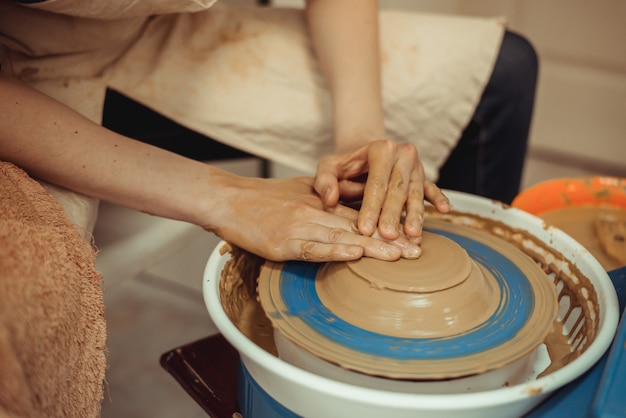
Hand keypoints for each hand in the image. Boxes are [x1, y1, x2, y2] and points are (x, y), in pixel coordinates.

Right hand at [203, 174, 418, 261]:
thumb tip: (351, 203)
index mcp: (321, 202)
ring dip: (373, 248)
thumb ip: (326, 197)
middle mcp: (315, 212)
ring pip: (342, 237)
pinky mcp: (282, 243)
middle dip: (390, 241)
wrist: (227, 200)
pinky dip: (335, 252)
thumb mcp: (299, 189)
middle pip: (359, 227)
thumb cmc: (262, 197)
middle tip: (418, 251)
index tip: (410, 236)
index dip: (387, 225)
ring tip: (400, 257)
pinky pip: (313, 248)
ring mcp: (299, 227)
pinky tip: (355, 255)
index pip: (360, 215)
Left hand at [313, 139, 449, 242]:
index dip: (371, 206)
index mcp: (381, 148)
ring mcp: (415, 166)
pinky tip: (443, 210)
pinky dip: (438, 199)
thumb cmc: (345, 165)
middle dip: (393, 215)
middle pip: (398, 189)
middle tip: (388, 236)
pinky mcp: (423, 177)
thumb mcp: (328, 167)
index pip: (376, 181)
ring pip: (415, 193)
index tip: (364, 228)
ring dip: (415, 215)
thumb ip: (324, 181)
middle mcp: (402, 154)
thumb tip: (330, 200)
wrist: (365, 155)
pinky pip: (432, 189)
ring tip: (412, 236)